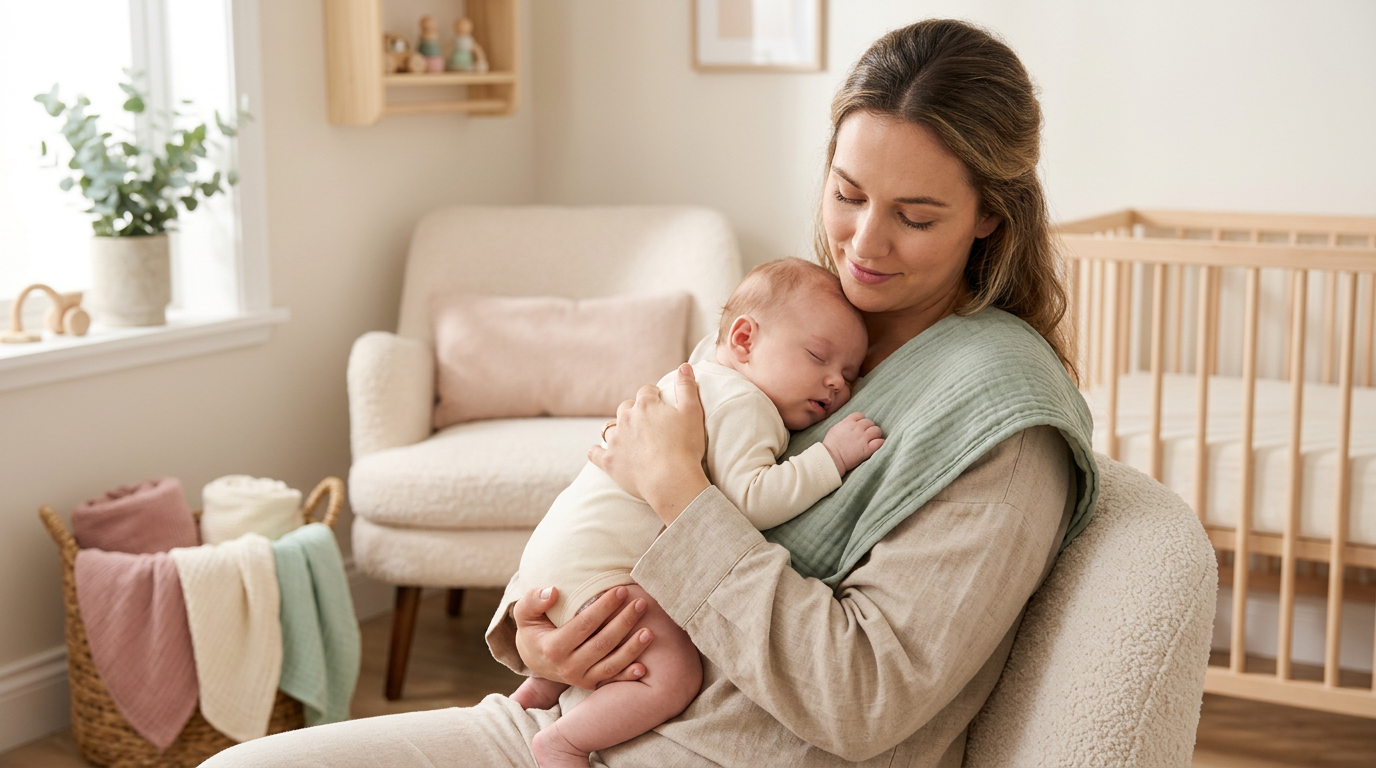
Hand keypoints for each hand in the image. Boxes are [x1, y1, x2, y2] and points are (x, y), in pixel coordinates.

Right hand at [513, 585, 653, 688]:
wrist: (534, 658)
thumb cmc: (534, 629)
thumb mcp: (524, 614)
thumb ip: (533, 600)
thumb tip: (552, 592)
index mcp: (552, 648)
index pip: (584, 625)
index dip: (604, 607)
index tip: (621, 590)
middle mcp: (567, 667)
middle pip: (602, 643)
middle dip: (624, 622)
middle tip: (641, 603)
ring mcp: (580, 678)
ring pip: (611, 664)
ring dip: (632, 648)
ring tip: (649, 631)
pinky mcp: (590, 684)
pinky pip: (611, 680)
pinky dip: (628, 675)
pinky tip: (643, 667)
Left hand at [589, 364, 710, 525]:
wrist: (670, 480)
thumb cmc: (685, 447)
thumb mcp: (692, 413)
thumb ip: (687, 388)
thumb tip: (684, 366)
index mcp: (646, 405)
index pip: (646, 391)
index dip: (654, 396)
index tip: (661, 404)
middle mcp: (626, 418)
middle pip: (626, 407)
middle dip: (634, 412)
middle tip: (648, 424)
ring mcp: (615, 440)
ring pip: (611, 428)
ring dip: (619, 430)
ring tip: (629, 438)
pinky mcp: (609, 461)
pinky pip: (595, 452)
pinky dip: (598, 451)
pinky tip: (602, 453)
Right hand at [822, 412, 884, 473]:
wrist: (831, 459)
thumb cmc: (830, 446)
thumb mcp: (835, 429)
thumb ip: (844, 424)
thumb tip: (850, 424)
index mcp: (848, 422)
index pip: (860, 415)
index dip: (861, 420)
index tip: (860, 426)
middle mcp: (857, 428)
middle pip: (870, 422)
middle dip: (869, 428)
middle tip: (866, 435)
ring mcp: (863, 438)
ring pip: (877, 430)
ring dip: (876, 434)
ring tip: (873, 439)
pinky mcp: (867, 449)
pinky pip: (880, 442)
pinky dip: (880, 443)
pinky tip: (876, 445)